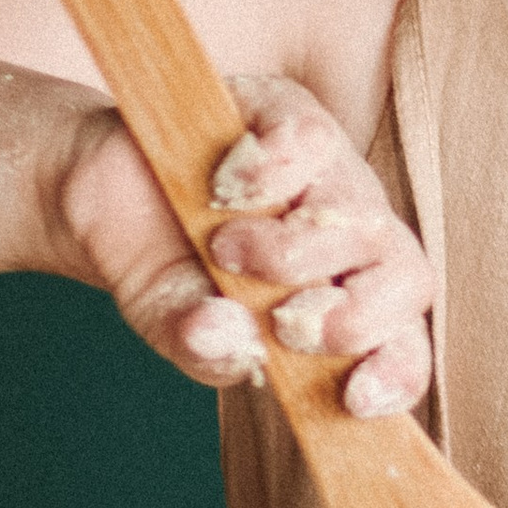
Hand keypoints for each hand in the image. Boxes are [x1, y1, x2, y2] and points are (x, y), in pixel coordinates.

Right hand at [52, 74, 433, 422]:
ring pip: (364, 215)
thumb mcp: (173, 324)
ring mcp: (329, 171)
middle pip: (407, 278)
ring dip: (289, 251)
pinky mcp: (290, 111)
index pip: (401, 344)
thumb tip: (231, 341)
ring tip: (223, 249)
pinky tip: (223, 187)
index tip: (354, 396)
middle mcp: (350, 234)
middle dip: (350, 318)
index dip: (397, 372)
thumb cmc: (158, 265)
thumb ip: (204, 346)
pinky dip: (268, 174)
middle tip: (279, 322)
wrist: (100, 190)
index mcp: (340, 298)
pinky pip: (313, 143)